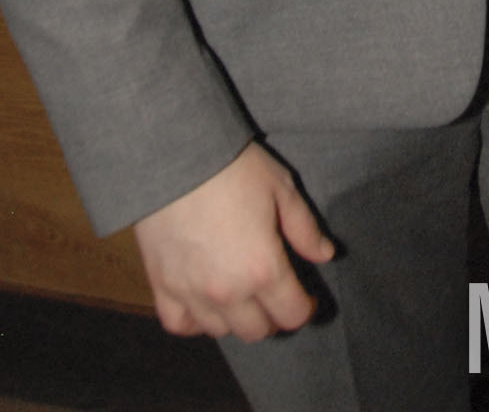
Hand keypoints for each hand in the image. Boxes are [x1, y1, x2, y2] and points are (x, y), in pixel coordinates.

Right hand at [133, 142, 333, 341]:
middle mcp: (229, 292)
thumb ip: (305, 228)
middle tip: (273, 295)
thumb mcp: (282, 189)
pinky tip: (203, 303)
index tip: (305, 297)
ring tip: (240, 296)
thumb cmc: (234, 169)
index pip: (291, 315)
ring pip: (221, 331)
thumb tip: (325, 254)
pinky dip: (194, 321)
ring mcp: (193, 293)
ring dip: (235, 319)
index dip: (304, 308)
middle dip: (272, 317)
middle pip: (257, 331)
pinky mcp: (163, 286)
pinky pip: (180, 324)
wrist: (178, 156)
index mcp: (264, 269)